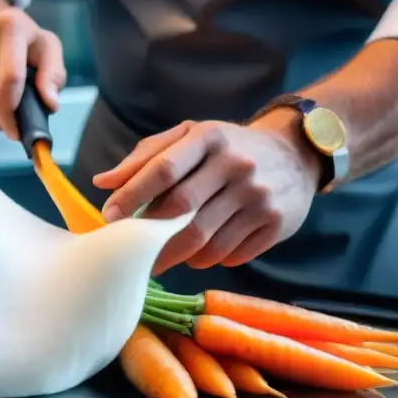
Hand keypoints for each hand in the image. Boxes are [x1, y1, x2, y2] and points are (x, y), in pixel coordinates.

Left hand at [92, 113, 322, 273]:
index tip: (109, 216)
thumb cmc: (225, 148)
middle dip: (149, 235)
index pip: (163, 169)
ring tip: (162, 256)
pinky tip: (199, 253)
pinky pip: (230, 254)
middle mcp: (237, 164)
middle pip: (181, 210)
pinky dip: (208, 259)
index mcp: (209, 137)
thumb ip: (145, 157)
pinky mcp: (276, 223)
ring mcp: (259, 195)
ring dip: (176, 254)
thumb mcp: (188, 138)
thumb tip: (102, 182)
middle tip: (130, 251)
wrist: (295, 154)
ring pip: (205, 240)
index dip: (132, 195)